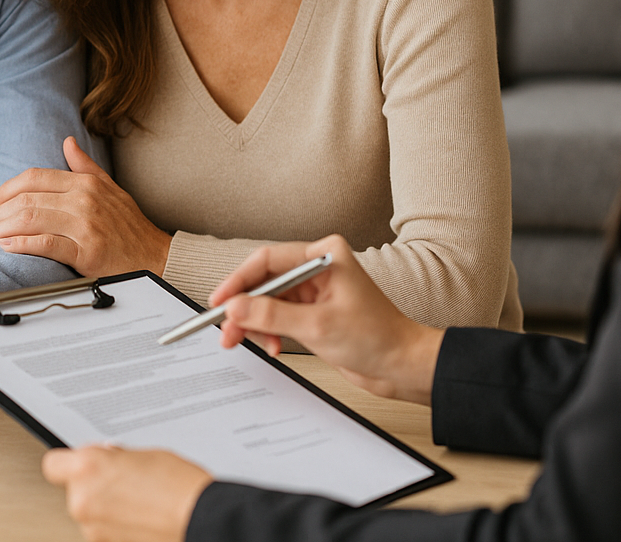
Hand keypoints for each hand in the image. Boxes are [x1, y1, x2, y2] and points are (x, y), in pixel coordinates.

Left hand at [0, 137, 171, 276]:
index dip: (4, 191)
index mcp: (84, 183)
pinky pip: (46, 244)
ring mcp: (85, 225)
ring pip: (29, 219)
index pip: (33, 178)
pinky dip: (21, 245)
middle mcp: (83, 199)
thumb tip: (67, 142)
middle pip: (24, 200)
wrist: (157, 257)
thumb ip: (85, 166)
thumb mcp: (110, 188)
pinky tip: (5, 249)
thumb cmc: (130, 226)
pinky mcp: (87, 251)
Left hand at [42, 446, 210, 541]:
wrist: (200, 518)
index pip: (53, 465)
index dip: (68, 463)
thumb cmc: (178, 485)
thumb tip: (107, 459)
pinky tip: (140, 517)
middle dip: (95, 485)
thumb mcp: (144, 454)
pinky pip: (103, 531)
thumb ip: (115, 458)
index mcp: (87, 468)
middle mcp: (83, 499)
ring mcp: (93, 528)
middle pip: (75, 490)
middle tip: (123, 480)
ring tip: (138, 500)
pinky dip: (117, 525)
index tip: (80, 463)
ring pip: (89, 513)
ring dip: (106, 507)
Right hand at [212, 235, 444, 405]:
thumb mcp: (318, 327)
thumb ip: (272, 315)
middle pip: (264, 281)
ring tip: (244, 342)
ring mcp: (314, 291)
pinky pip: (278, 316)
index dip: (239, 281)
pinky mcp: (313, 312)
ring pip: (268, 301)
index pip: (268, 260)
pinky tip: (271, 346)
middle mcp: (317, 268)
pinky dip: (269, 331)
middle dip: (244, 308)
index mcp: (324, 255)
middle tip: (225, 329)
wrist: (401, 366)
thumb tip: (235, 307)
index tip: (219, 301)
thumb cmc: (377, 338)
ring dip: (254, 323)